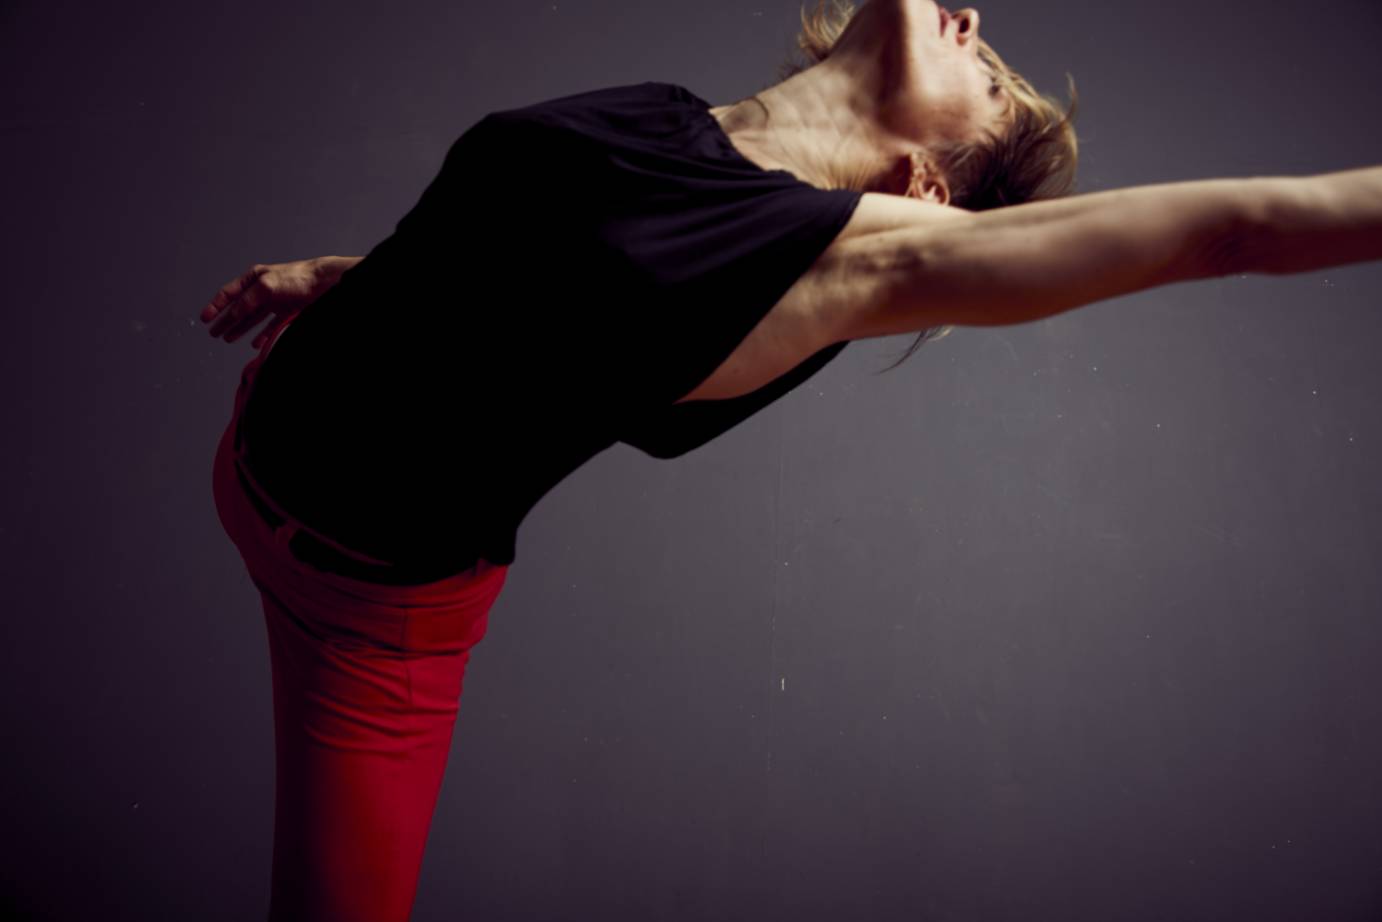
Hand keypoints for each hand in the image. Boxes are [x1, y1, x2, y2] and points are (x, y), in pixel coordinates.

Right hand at [199, 256, 358, 348]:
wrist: (324, 283)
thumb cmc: (296, 278)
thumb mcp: (265, 287)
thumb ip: (247, 301)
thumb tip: (233, 315)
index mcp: (254, 278)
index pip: (229, 294)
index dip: (215, 306)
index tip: (204, 319)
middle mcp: (262, 289)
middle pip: (239, 308)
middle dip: (225, 321)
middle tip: (213, 333)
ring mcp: (275, 301)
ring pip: (253, 319)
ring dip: (240, 329)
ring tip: (228, 339)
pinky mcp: (288, 312)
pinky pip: (270, 326)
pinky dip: (262, 335)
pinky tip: (255, 343)